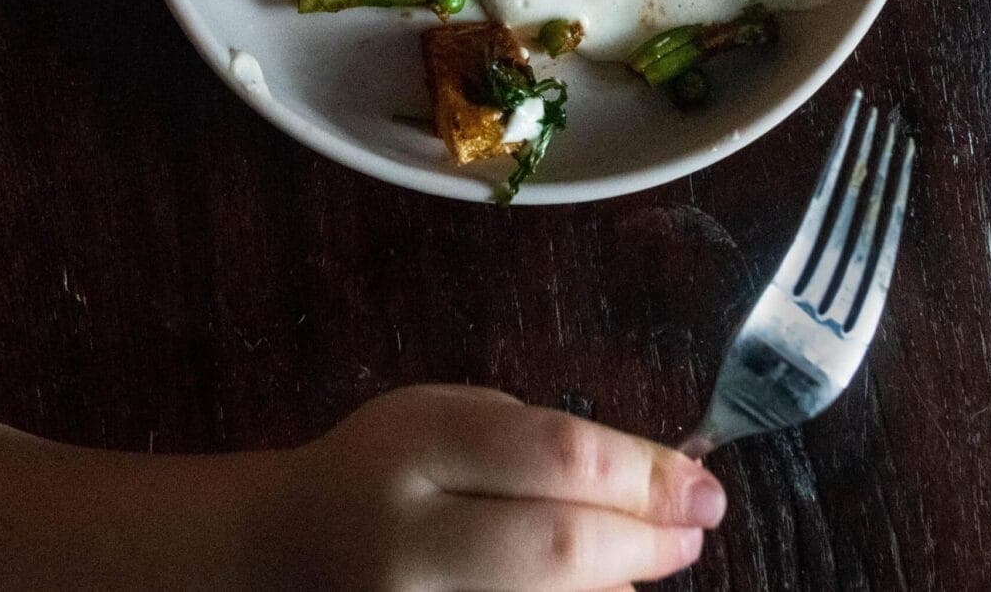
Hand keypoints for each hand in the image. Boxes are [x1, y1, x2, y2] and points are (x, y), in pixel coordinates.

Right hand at [240, 385, 725, 589]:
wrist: (289, 551)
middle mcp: (408, 543)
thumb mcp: (446, 416)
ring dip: (618, 588)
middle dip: (646, 542)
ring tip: (647, 559)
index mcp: (416, 447)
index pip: (553, 456)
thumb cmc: (386, 466)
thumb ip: (538, 444)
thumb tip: (658, 485)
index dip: (644, 473)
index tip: (701, 482)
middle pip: (558, 550)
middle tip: (693, 528)